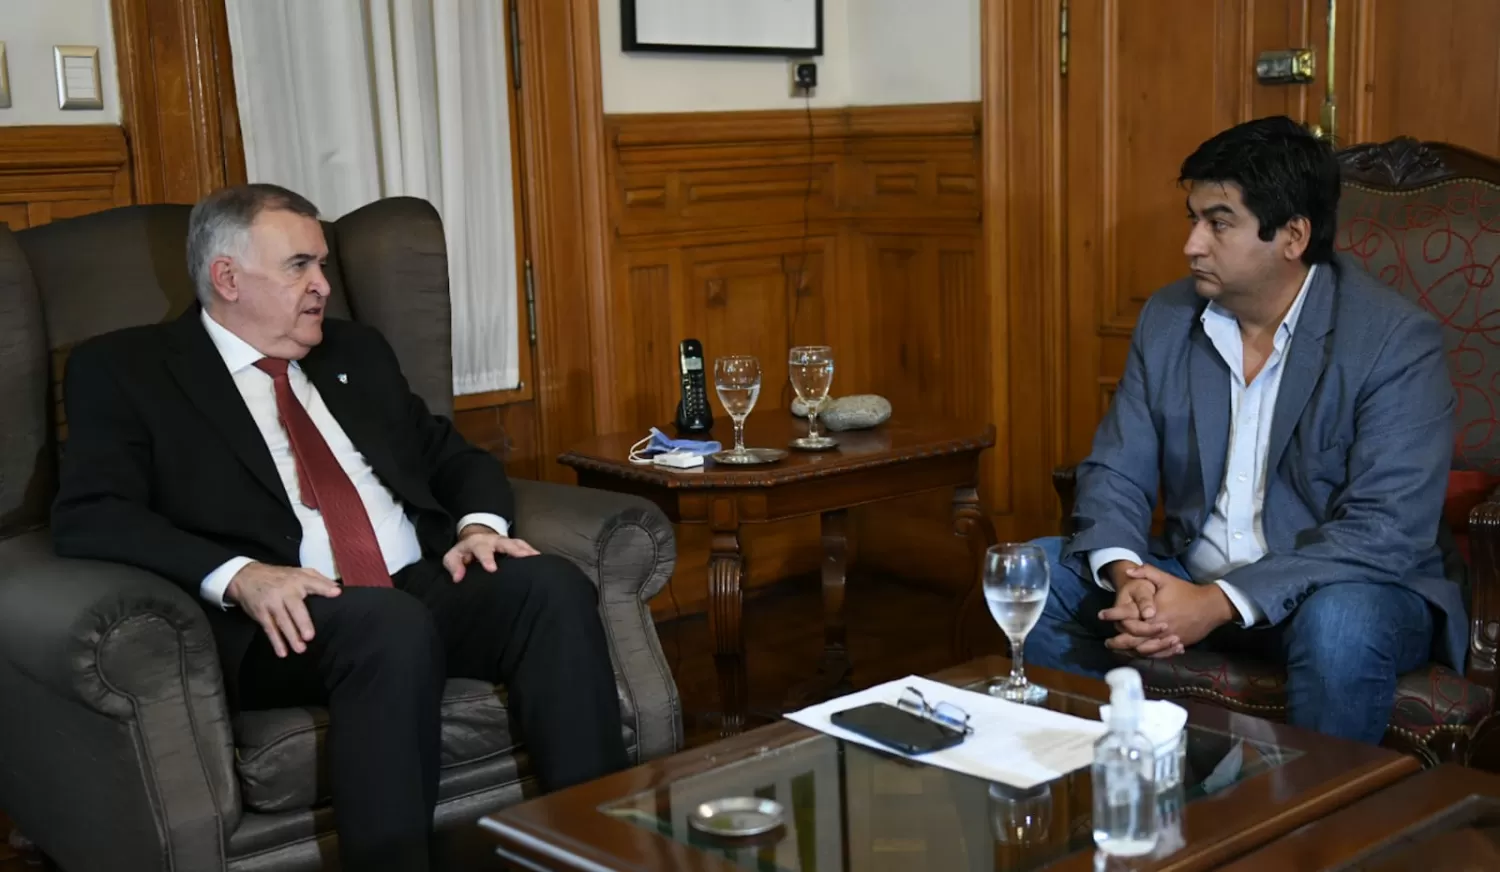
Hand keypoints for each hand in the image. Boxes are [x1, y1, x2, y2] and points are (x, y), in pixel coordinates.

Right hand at [226, 563, 341, 657]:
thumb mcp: (299, 572)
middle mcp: (284, 591)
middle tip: (310, 636)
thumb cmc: (280, 577)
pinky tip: (282, 652)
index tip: (336, 593)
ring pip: (282, 621)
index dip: (324, 587)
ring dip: (291, 636)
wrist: (247, 577)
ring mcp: (271, 602)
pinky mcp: (261, 613)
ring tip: (300, 649)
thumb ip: (319, 580)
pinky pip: (269, 628)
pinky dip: (275, 641)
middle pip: (295, 607)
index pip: (313, 582)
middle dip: (302, 622)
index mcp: (297, 579)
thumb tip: (337, 590)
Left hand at [443, 525, 539, 581]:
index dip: (487, 558)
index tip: (492, 569)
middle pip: (506, 543)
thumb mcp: (452, 557)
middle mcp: (494, 540)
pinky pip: (524, 547)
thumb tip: (458, 578)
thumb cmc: (465, 552)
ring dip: (528, 550)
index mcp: (477, 543)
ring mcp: (505, 541)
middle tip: (526, 557)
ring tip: (537, 558)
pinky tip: (541, 560)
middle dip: (515, 550)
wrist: (476, 539)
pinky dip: (532, 552)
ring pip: (518, 543)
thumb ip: (454, 566)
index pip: (482, 549)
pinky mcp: (514, 545)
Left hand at [1107, 564, 1233, 653]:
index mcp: (1154, 612)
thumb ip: (1146, 573)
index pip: (1128, 617)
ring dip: (1130, 651)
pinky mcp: (1176, 645)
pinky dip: (1147, 655)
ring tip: (1118, 650)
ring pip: (1145, 650)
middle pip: (1133, 639)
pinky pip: (1159, 654)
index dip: (1113, 616)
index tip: (1101, 615)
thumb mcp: (1166, 579)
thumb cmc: (1186, 592)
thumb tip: (1127, 572)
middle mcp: (1159, 629)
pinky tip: (1139, 654)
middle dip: (1117, 642)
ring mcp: (1168, 639)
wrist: (1211, 606)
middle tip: (1106, 642)